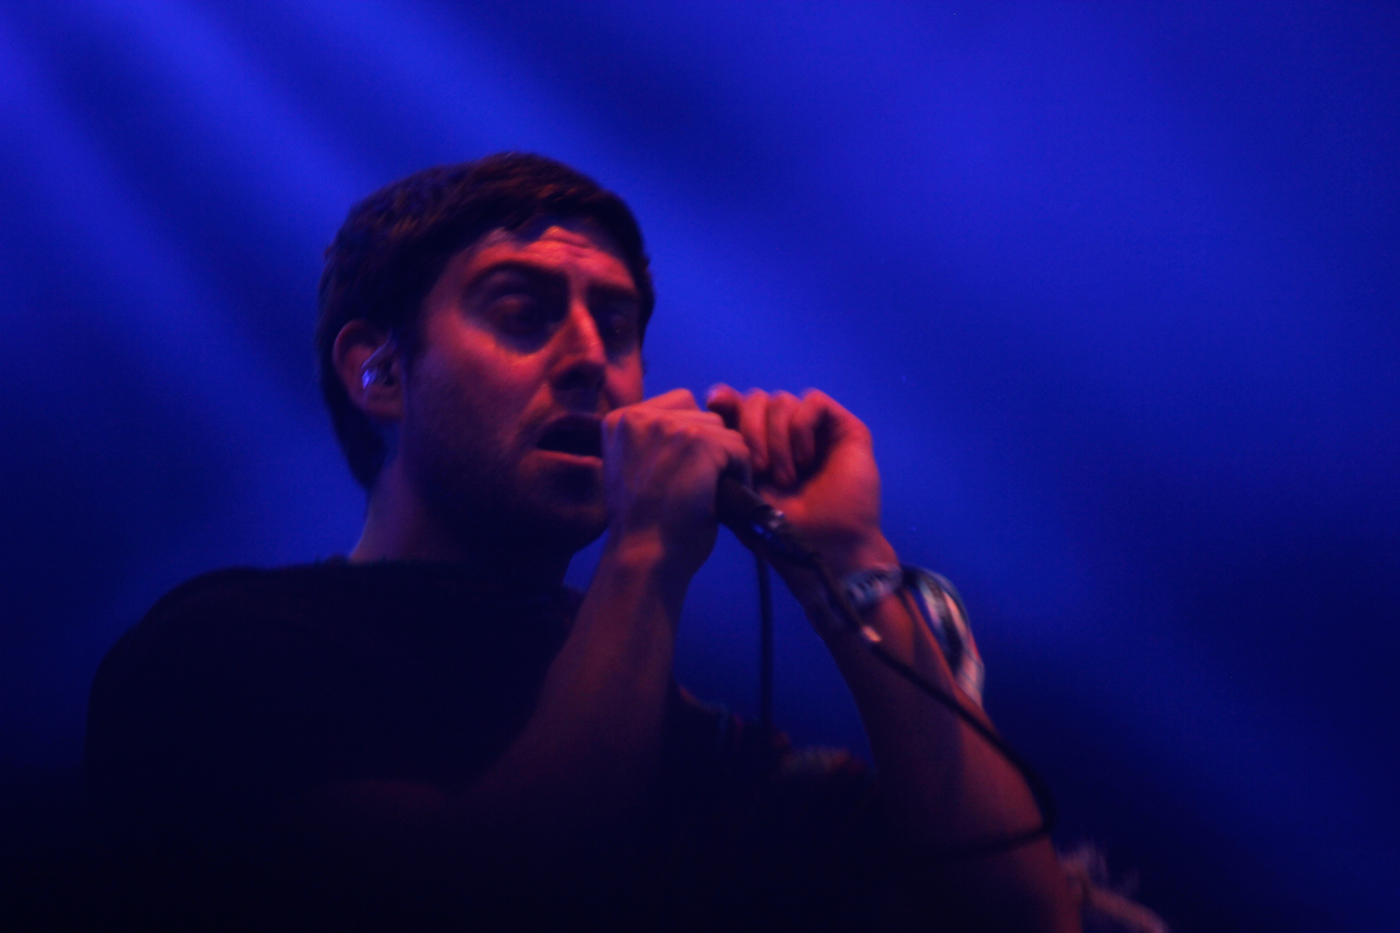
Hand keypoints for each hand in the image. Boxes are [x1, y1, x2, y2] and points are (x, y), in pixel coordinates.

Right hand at [602, 388, 750, 580]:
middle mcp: (640, 415)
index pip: (676, 407)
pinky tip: (720, 499)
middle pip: (702, 415)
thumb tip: (692, 424)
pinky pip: (739, 448)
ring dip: (723, 462)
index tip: (679, 474)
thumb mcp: (632, 470)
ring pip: (722, 431)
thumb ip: (651, 442)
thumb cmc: (642, 526)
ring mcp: (670, 426)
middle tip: (695, 486)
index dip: (689, 440)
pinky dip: (740, 475)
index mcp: (619, 420)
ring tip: (707, 494)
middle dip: (707, 449)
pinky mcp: (699, 441)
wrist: (644, 557)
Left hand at [705, 386, 895, 575]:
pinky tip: (805, 458)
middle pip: (755, 399)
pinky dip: (802, 425)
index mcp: (757, 445)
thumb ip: (722, 461)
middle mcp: (784, 433)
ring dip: (777, 438)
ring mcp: (814, 429)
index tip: (712, 405)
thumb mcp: (738, 495)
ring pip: (781, 400)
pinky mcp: (842, 428)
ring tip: (786, 477)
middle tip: (759, 468)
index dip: (724, 399)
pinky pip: (812, 401)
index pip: (735, 404)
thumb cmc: (782, 530)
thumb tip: (703, 426)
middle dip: (750, 429)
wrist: (825, 547)